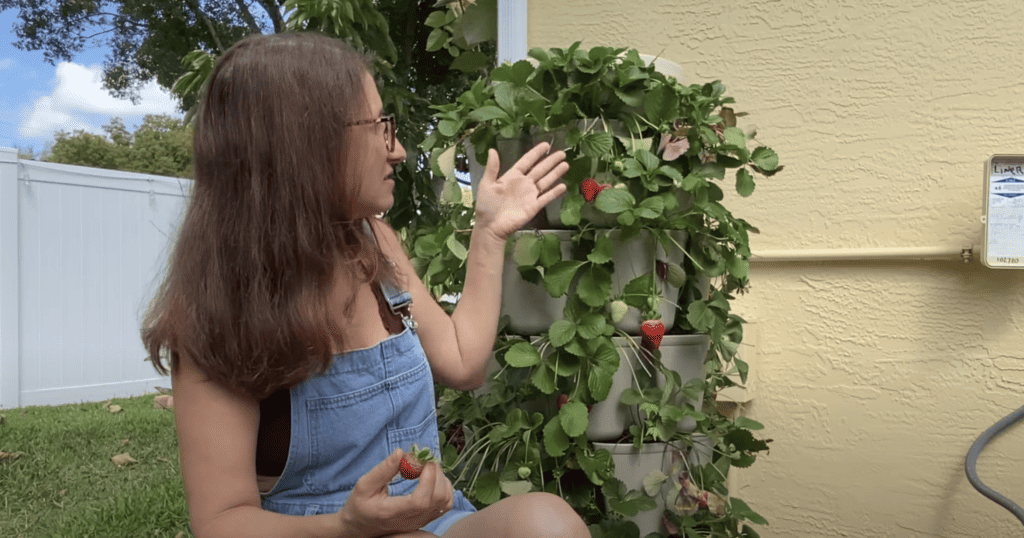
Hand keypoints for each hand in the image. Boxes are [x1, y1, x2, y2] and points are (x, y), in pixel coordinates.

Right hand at [338, 448, 453, 536]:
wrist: (361, 527)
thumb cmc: (361, 505)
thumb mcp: (363, 485)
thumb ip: (383, 470)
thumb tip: (401, 452)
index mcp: (391, 512)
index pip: (419, 501)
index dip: (428, 479)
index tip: (423, 462)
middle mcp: (409, 521)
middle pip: (437, 499)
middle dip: (436, 474)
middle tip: (425, 460)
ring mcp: (420, 522)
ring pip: (445, 502)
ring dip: (442, 480)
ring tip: (427, 469)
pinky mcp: (426, 519)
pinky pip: (445, 505)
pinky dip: (444, 488)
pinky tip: (431, 479)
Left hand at [474, 142, 569, 241]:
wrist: (491, 227)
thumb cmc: (486, 206)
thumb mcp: (487, 184)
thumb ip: (492, 168)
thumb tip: (492, 150)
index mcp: (512, 176)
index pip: (527, 161)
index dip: (536, 153)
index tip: (546, 145)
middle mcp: (523, 184)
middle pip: (540, 170)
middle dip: (550, 161)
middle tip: (562, 153)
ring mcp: (530, 195)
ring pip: (545, 181)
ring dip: (555, 173)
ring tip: (565, 165)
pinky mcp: (534, 207)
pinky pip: (546, 198)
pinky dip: (554, 192)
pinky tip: (563, 186)